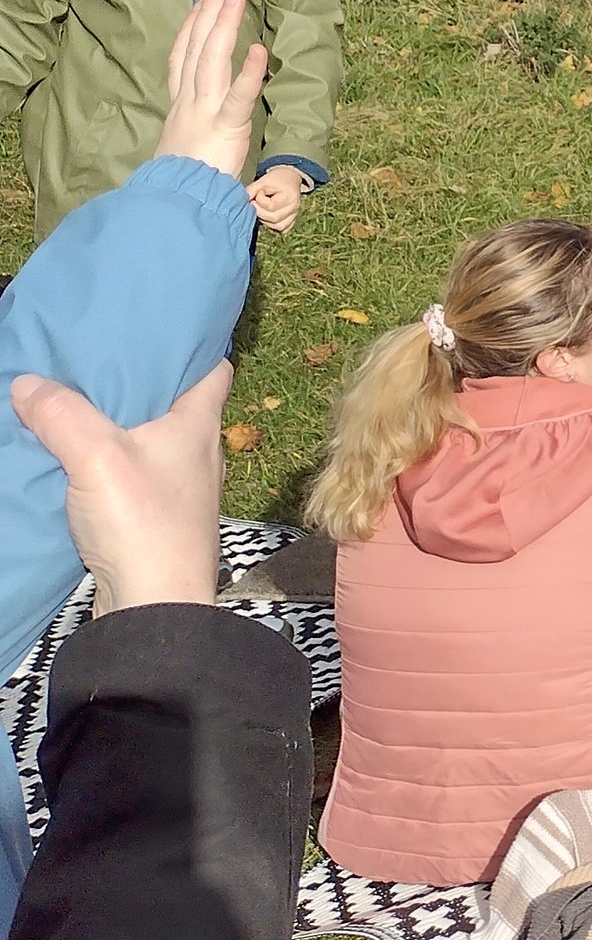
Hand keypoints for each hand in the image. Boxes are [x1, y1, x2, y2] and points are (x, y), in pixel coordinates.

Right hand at [10, 364, 227, 613]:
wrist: (155, 608)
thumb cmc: (144, 525)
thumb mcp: (96, 456)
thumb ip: (62, 415)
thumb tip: (29, 383)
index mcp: (199, 426)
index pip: (214, 369)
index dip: (193, 346)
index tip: (158, 331)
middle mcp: (198, 454)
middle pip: (176, 405)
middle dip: (141, 385)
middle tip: (98, 364)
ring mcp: (179, 491)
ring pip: (151, 444)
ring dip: (120, 429)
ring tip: (79, 408)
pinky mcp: (157, 522)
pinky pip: (133, 480)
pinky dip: (109, 467)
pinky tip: (76, 466)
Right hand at [151, 0, 268, 184]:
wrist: (173, 209)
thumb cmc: (179, 187)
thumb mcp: (178, 153)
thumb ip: (188, 136)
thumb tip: (192, 135)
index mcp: (179, 110)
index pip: (181, 61)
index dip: (190, 30)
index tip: (199, 4)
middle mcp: (188, 105)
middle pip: (196, 50)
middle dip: (208, 14)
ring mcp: (204, 114)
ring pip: (212, 61)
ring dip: (224, 27)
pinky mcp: (225, 130)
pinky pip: (238, 97)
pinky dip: (248, 73)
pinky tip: (258, 48)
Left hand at [246, 165, 309, 233]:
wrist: (289, 179)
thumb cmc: (276, 179)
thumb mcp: (263, 181)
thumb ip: (252, 190)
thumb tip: (241, 201)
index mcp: (290, 196)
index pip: (271, 206)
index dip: (260, 200)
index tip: (259, 191)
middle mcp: (295, 208)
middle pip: (274, 218)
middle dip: (259, 211)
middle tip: (255, 202)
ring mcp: (294, 216)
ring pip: (277, 226)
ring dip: (264, 219)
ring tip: (261, 208)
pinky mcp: (291, 222)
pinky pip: (281, 229)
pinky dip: (272, 224)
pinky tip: (268, 215)